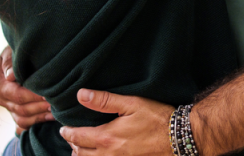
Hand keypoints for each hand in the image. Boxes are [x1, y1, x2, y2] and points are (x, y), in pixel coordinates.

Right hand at [0, 46, 52, 132]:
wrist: (21, 58)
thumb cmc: (18, 53)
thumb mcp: (12, 51)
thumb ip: (10, 62)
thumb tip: (10, 76)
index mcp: (0, 84)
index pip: (16, 95)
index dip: (33, 96)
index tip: (48, 94)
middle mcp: (2, 99)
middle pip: (21, 109)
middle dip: (40, 107)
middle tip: (56, 104)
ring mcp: (9, 109)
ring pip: (23, 120)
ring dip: (40, 117)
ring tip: (56, 112)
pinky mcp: (16, 116)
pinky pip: (23, 126)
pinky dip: (36, 124)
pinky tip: (50, 118)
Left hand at [59, 89, 173, 155]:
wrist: (180, 139)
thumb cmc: (157, 118)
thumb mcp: (132, 104)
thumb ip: (105, 101)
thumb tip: (81, 95)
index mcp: (107, 137)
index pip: (78, 137)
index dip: (67, 133)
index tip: (63, 129)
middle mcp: (109, 155)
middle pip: (81, 154)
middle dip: (73, 146)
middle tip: (70, 139)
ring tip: (79, 152)